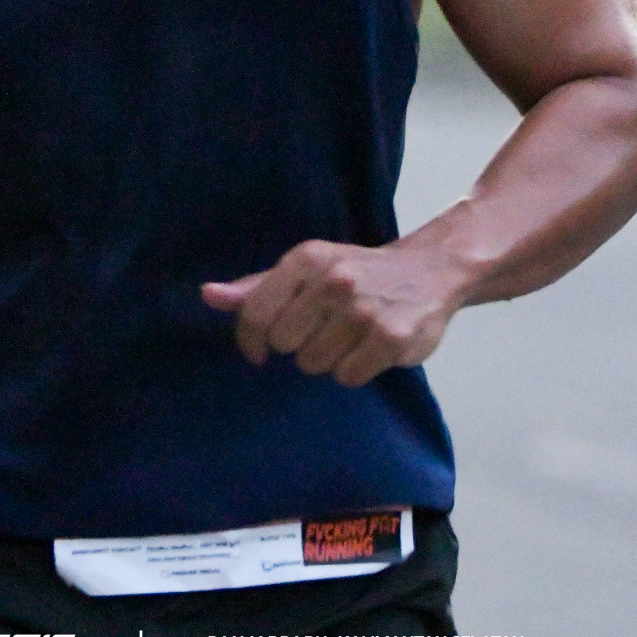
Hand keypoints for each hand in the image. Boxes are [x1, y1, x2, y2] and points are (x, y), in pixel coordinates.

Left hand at [200, 236, 461, 387]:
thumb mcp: (305, 269)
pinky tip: (369, 348)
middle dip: (298, 344)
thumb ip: (256, 287)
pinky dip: (354, 370)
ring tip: (348, 336)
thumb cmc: (355, 272)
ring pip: (314, 363)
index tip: (259, 350)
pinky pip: (348, 377)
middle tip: (322, 329)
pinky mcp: (391, 338)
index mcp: (307, 259)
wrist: (428, 270)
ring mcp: (364, 309)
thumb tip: (207, 296)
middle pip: (284, 343)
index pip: (255, 313)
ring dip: (327, 358)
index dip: (251, 339)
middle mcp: (334, 280)